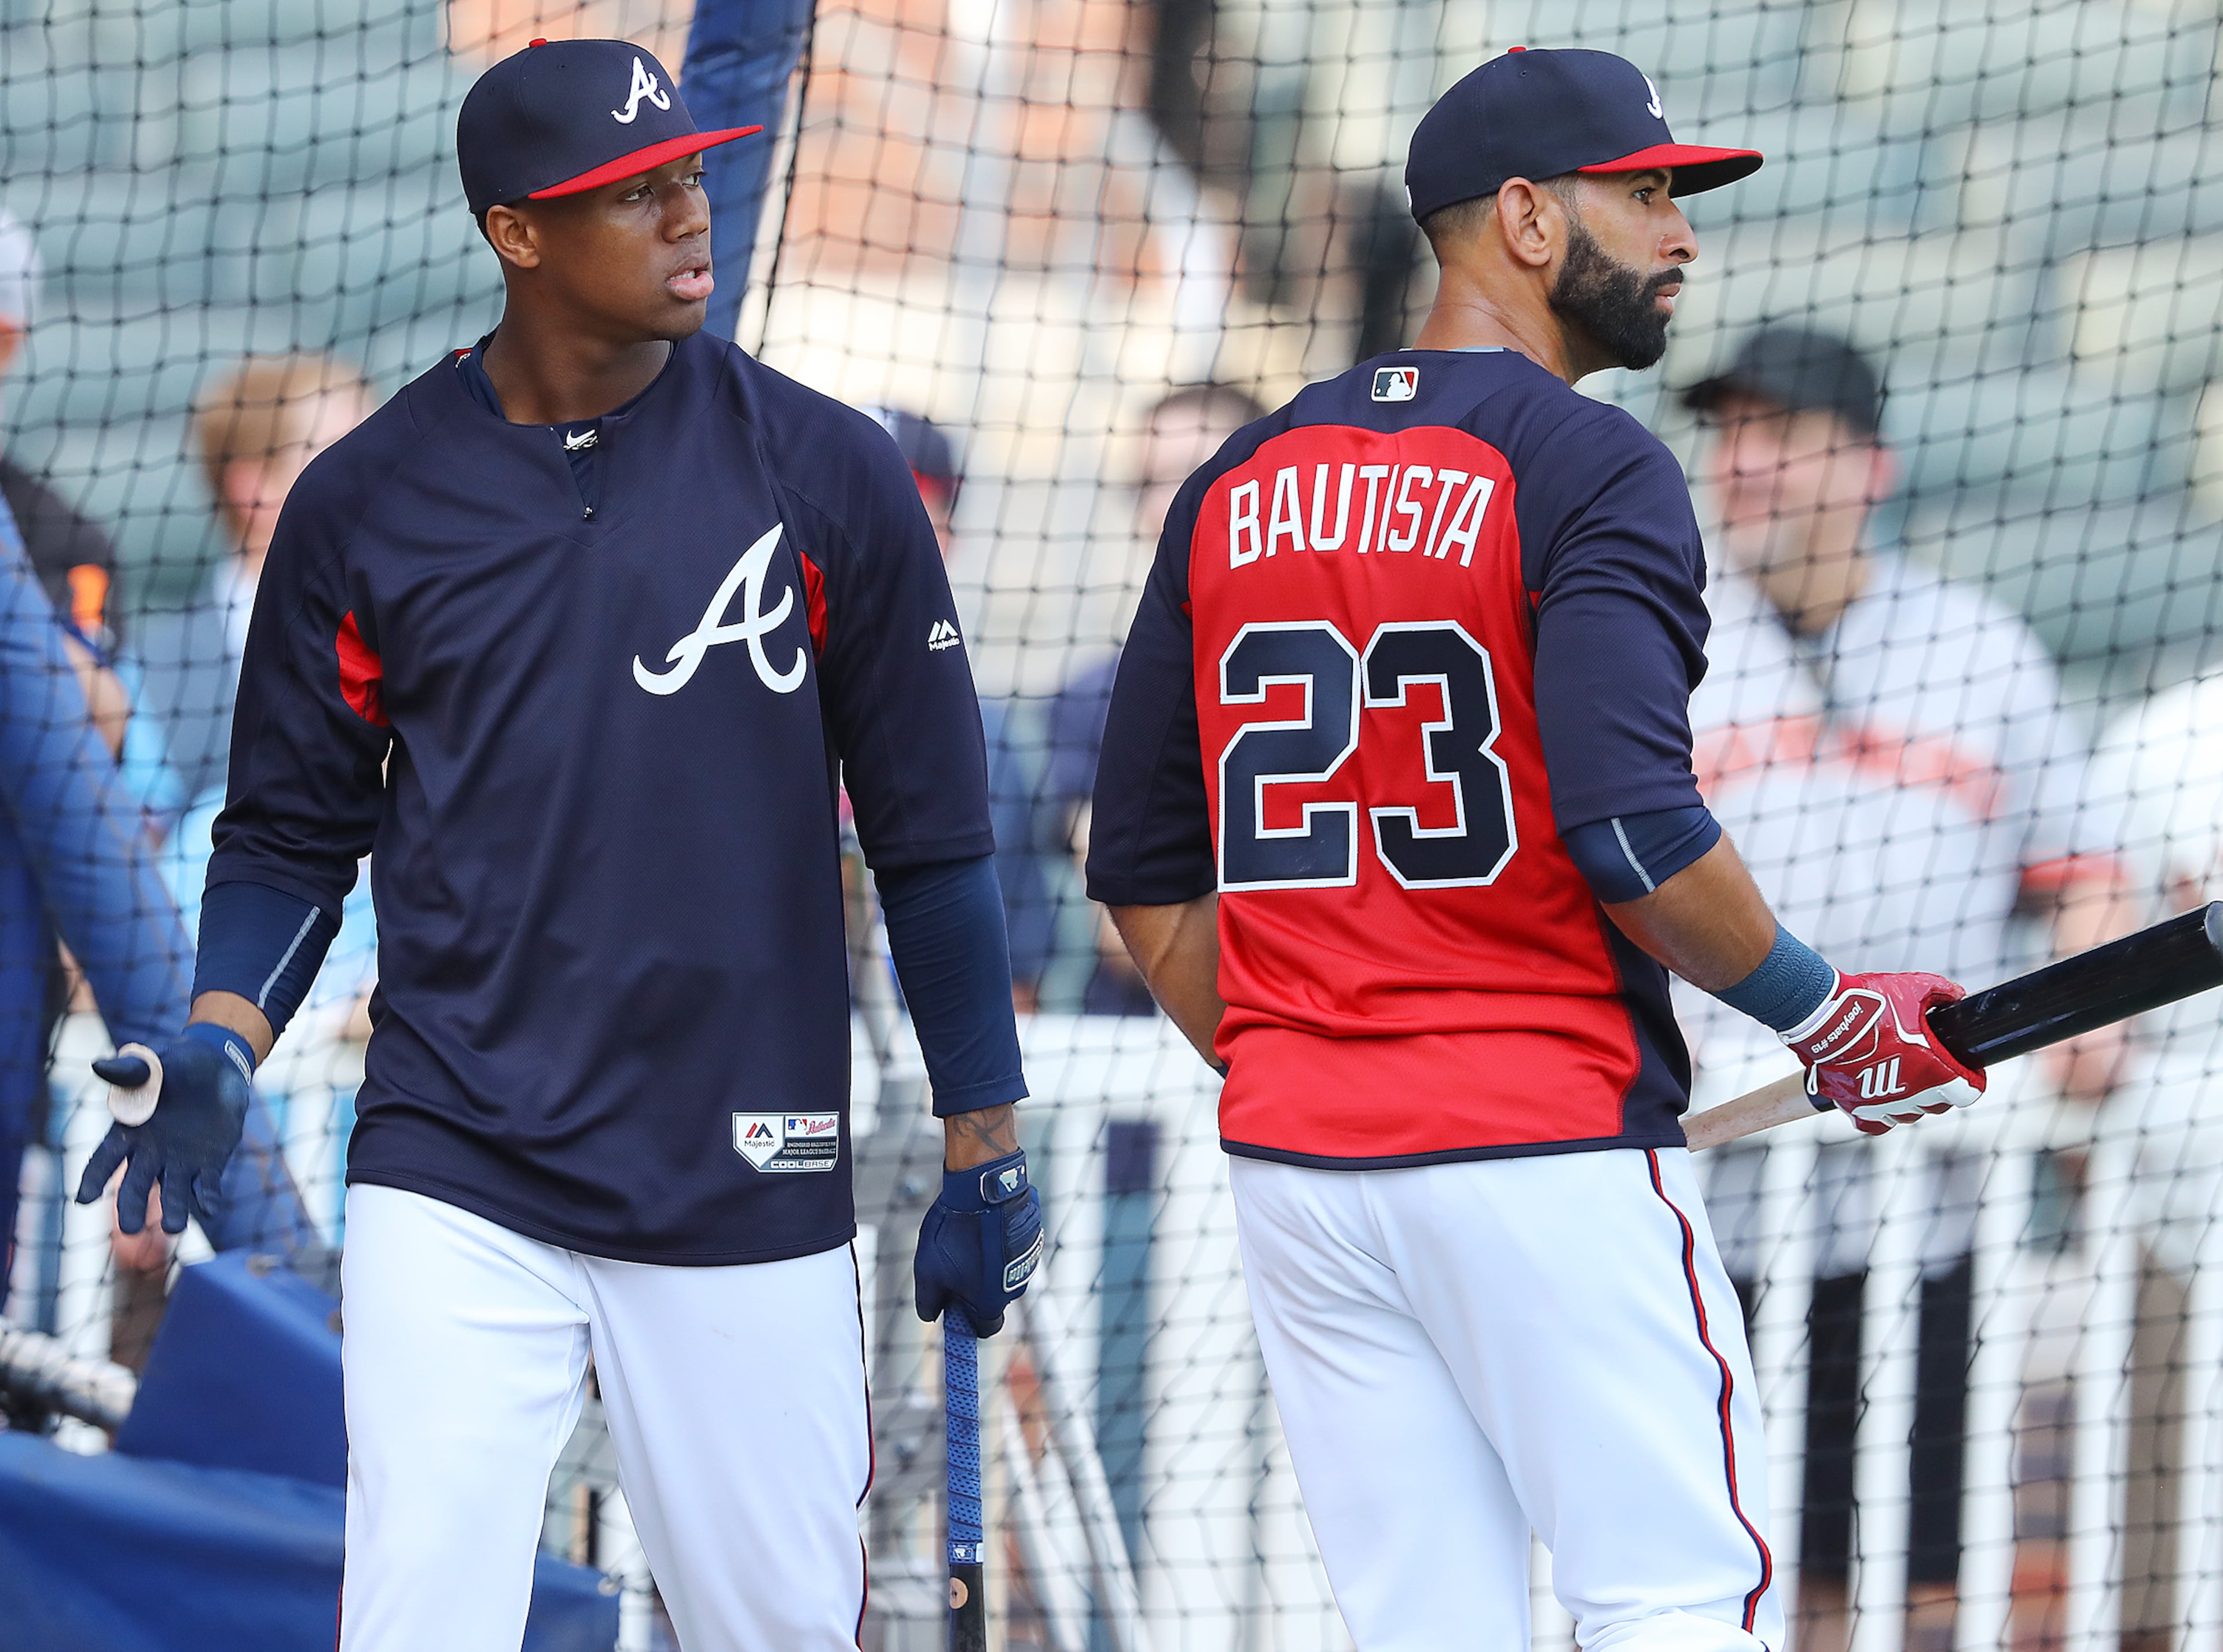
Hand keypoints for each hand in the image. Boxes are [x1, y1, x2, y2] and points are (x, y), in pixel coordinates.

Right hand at [75, 1024, 253, 1235]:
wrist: (217, 1066)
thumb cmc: (176, 1066)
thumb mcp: (154, 1065)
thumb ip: (130, 1071)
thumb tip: (99, 1064)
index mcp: (129, 1132)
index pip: (105, 1159)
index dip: (93, 1178)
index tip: (83, 1199)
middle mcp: (151, 1154)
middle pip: (136, 1185)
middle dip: (132, 1206)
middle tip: (130, 1228)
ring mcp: (180, 1161)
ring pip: (173, 1192)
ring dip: (173, 1210)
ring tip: (174, 1228)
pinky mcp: (209, 1163)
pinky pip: (207, 1185)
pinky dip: (208, 1197)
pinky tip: (210, 1209)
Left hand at [915, 1147, 1042, 1337]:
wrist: (984, 1186)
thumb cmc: (955, 1231)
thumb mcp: (927, 1269)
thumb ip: (928, 1301)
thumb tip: (929, 1315)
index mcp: (991, 1302)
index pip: (984, 1329)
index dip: (967, 1322)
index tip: (953, 1307)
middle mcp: (1015, 1288)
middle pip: (993, 1299)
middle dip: (975, 1289)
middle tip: (954, 1266)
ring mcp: (1028, 1262)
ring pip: (1004, 1273)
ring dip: (988, 1264)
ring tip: (968, 1239)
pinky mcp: (1033, 1238)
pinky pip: (1014, 1250)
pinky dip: (1000, 1244)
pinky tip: (983, 1225)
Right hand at [1782, 971, 1984, 1135]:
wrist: (1826, 1016)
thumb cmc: (1871, 1003)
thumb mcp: (1913, 987)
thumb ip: (1941, 991)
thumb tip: (1957, 994)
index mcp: (1936, 1071)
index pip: (1968, 1092)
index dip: (1970, 1080)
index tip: (1964, 1070)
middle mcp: (1914, 1094)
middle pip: (1938, 1105)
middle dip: (1938, 1090)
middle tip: (1929, 1069)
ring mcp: (1884, 1104)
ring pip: (1907, 1115)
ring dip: (1909, 1102)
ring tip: (1901, 1082)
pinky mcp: (1855, 1106)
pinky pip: (1875, 1125)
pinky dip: (1879, 1117)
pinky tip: (1878, 1101)